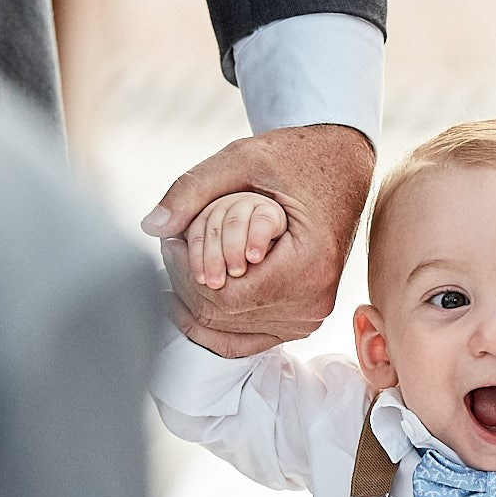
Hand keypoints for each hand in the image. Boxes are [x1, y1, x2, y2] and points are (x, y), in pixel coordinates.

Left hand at [142, 124, 374, 356]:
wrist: (343, 165)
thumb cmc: (298, 158)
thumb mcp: (244, 159)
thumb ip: (193, 189)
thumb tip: (152, 227)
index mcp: (308, 266)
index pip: (225, 296)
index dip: (185, 273)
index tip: (170, 242)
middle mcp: (314, 302)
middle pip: (224, 317)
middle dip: (187, 286)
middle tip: (170, 250)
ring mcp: (311, 316)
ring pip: (231, 332)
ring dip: (198, 302)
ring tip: (182, 265)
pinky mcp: (304, 319)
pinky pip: (248, 339)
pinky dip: (216, 320)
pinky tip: (195, 291)